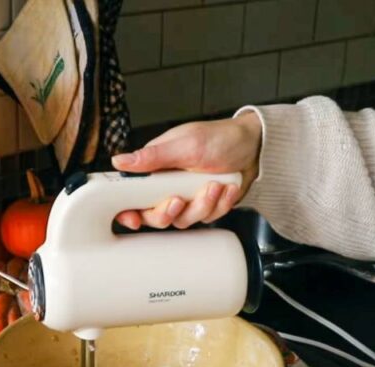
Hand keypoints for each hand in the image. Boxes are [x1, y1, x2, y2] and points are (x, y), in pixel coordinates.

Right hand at [111, 113, 261, 229]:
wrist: (255, 148)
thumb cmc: (220, 138)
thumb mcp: (185, 144)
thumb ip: (152, 157)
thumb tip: (119, 161)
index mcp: (155, 168)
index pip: (132, 195)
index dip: (128, 211)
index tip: (133, 218)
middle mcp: (168, 185)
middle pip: (155, 215)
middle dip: (168, 212)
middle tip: (180, 200)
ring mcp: (187, 197)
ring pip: (183, 220)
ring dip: (202, 205)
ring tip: (214, 185)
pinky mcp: (205, 206)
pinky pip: (206, 218)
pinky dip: (219, 205)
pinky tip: (226, 188)